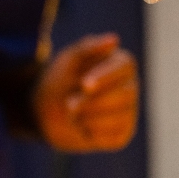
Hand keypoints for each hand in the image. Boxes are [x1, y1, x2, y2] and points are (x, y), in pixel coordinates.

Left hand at [35, 33, 138, 152]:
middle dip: (95, 102)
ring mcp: (129, 113)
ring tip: (72, 115)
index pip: (125, 67)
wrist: (48, 112)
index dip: (106, 77)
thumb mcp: (68, 60)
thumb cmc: (61, 80)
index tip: (84, 85)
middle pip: (126, 95)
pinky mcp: (122, 134)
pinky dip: (93, 133)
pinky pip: (114, 137)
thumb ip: (89, 48)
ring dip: (91, 118)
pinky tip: (82, 127)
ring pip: (121, 118)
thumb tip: (114, 40)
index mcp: (121, 65)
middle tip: (70, 105)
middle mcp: (130, 88)